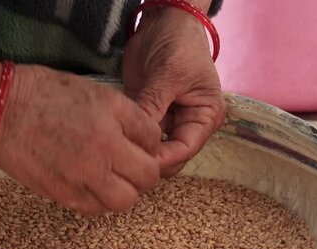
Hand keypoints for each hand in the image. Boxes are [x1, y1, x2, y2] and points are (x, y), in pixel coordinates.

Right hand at [0, 65, 161, 214]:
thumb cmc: (44, 93)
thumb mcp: (95, 92)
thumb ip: (128, 117)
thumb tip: (149, 141)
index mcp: (110, 126)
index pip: (153, 144)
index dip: (150, 141)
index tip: (138, 139)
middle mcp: (99, 158)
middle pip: (146, 179)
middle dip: (145, 169)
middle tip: (131, 160)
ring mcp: (80, 181)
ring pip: (124, 201)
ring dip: (125, 189)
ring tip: (112, 174)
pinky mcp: (61, 195)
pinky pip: (95, 209)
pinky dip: (100, 199)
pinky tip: (90, 182)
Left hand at [122, 7, 224, 176]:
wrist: (164, 20)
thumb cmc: (179, 44)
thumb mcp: (168, 74)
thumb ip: (153, 106)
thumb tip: (138, 138)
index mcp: (204, 117)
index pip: (185, 150)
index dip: (162, 159)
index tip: (137, 159)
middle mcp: (187, 123)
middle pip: (169, 156)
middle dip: (148, 158)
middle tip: (121, 156)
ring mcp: (166, 119)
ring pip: (150, 147)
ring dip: (135, 147)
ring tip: (115, 146)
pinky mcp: (146, 111)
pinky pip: (136, 132)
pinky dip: (125, 135)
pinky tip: (112, 134)